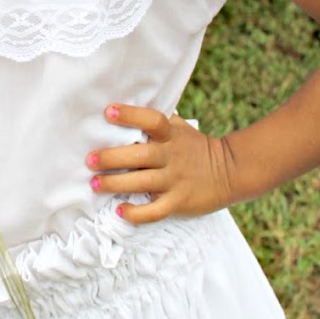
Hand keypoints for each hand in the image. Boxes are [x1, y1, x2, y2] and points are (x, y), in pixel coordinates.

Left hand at [86, 104, 235, 223]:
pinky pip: (155, 211)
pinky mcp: (178, 202)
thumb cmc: (195, 147)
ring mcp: (175, 180)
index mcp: (171, 135)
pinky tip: (119, 210)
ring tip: (95, 184)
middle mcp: (172, 156)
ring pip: (142, 183)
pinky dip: (136, 213)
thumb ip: (158, 120)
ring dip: (115, 184)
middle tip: (89, 160)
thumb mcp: (180, 128)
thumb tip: (128, 105)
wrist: (230, 172)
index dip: (130, 115)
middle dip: (112, 157)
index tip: (108, 112)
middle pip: (140, 155)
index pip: (152, 120)